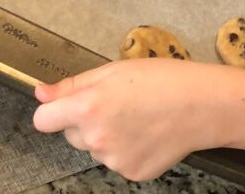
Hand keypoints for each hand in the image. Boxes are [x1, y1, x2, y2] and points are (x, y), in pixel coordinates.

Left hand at [33, 58, 228, 180]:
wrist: (203, 105)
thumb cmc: (162, 79)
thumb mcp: (115, 70)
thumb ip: (73, 85)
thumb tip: (40, 93)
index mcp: (87, 107)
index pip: (43, 120)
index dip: (54, 111)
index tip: (67, 107)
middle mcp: (95, 138)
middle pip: (72, 134)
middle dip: (87, 122)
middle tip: (120, 105)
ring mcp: (113, 160)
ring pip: (96, 148)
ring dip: (109, 136)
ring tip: (140, 118)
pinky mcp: (131, 173)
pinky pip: (118, 161)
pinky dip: (129, 150)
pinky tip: (148, 134)